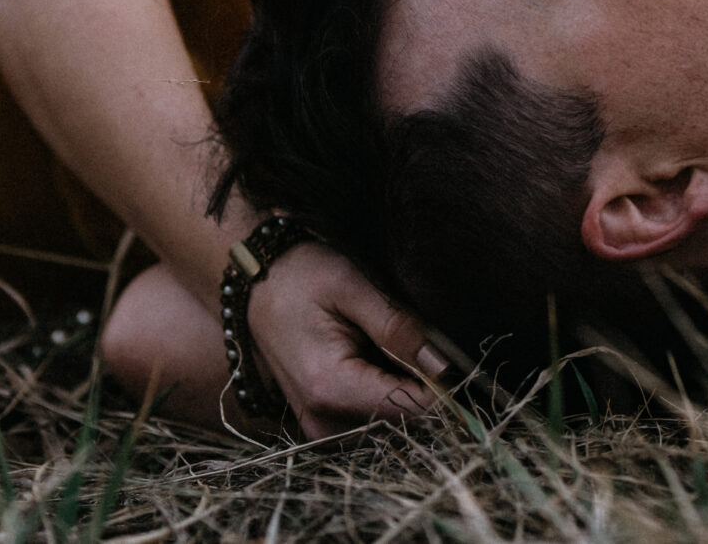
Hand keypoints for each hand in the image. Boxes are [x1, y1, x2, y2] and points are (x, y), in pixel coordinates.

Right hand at [247, 242, 447, 437]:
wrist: (255, 284)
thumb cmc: (301, 277)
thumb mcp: (350, 287)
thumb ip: (397, 328)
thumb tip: (442, 366)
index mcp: (330, 388)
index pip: (409, 410)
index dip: (441, 389)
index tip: (452, 359)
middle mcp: (323, 422)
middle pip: (402, 422)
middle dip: (422, 388)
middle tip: (416, 343)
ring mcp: (320, 430)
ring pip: (390, 425)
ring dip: (403, 392)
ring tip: (387, 348)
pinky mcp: (322, 426)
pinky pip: (371, 423)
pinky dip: (384, 396)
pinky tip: (375, 363)